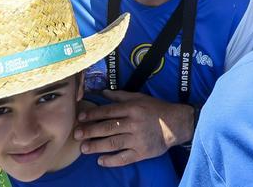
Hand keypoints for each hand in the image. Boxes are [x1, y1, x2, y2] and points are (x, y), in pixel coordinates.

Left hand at [75, 90, 191, 165]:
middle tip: (76, 134)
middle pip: (108, 128)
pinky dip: (112, 161)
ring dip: (97, 146)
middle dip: (90, 131)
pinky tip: (100, 161)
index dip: (93, 114)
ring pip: (113, 143)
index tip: (80, 117)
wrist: (176, 124)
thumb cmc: (156, 109)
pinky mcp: (142, 153)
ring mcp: (138, 139)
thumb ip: (120, 96)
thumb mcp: (140, 97)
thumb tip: (102, 92)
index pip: (109, 111)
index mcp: (133, 108)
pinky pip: (124, 158)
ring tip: (84, 148)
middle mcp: (134, 123)